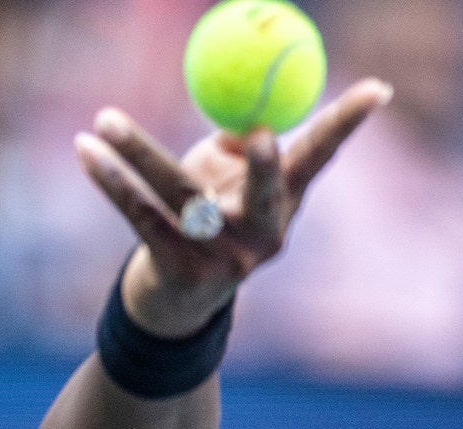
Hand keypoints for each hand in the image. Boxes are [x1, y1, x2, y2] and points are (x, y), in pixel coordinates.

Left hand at [74, 77, 393, 337]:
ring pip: (178, 194)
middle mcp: (262, 234)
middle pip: (266, 190)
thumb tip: (242, 108)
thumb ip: (237, 147)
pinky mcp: (178, 270)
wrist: (177, 305)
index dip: (346, 125)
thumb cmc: (208, 222)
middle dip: (268, 164)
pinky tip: (86, 151)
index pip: (319, 157)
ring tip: (105, 118)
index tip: (376, 90)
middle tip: (261, 132)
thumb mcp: (231, 186)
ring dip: (137, 152)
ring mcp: (222, 258)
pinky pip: (140, 215)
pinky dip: (110, 180)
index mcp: (283, 204)